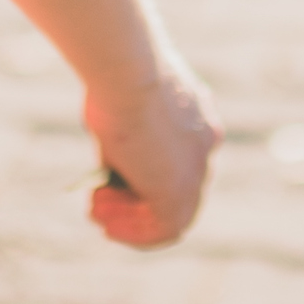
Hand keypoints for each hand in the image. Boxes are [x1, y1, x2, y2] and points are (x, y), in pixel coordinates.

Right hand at [84, 65, 220, 248]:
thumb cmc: (116, 76)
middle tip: (101, 199)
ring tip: (99, 213)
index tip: (113, 177)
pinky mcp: (179, 191)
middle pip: (176, 187)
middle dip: (136, 199)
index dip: (144, 173)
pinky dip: (136, 233)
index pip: (178, 158)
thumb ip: (127, 141)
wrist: (127, 70)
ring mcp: (197, 169)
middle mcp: (205, 144)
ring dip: (133, 220)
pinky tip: (108, 227)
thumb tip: (111, 169)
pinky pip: (165, 228)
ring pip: (173, 212)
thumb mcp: (121, 107)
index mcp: (197, 117)